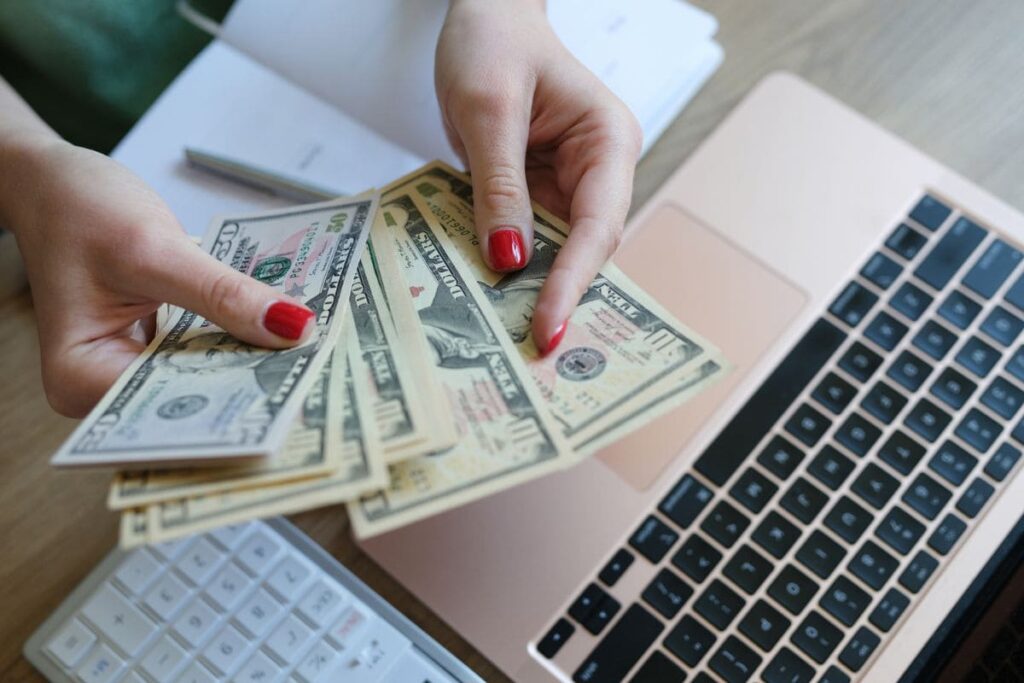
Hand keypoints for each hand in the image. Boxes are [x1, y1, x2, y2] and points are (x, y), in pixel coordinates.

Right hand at [2, 137, 314, 416]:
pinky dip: (242, 342)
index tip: (301, 396)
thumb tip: (294, 328)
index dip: (238, 406)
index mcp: (81, 379)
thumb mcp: (153, 248)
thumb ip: (222, 293)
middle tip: (325, 378)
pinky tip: (287, 335)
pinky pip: (208, 354)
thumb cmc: (77, 208)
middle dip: (256, 388)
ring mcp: (132, 371)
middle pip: (194, 403)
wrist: (54, 181)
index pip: (172, 412)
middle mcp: (103, 389)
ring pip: (207, 380)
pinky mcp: (157, 350)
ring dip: (256, 365)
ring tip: (318, 359)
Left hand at [436, 0, 640, 353]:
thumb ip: (499, 186)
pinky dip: (505, 266)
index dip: (572, 281)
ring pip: (554, 252)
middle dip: (555, 297)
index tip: (546, 327)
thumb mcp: (487, 110)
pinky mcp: (535, 192)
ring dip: (528, 290)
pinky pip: (524, 237)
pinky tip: (483, 298)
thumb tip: (508, 261)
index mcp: (609, 142)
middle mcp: (598, 171)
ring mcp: (567, 185)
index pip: (596, 226)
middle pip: (584, 249)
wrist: (483, 14)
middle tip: (526, 354)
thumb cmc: (492, 42)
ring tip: (500, 340)